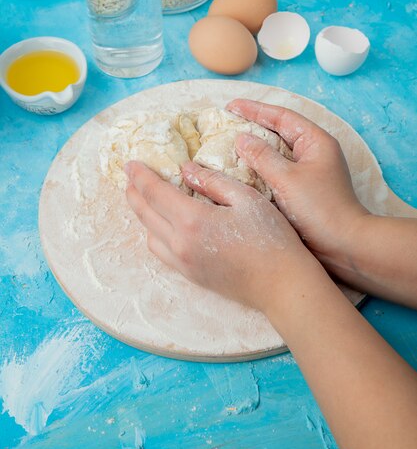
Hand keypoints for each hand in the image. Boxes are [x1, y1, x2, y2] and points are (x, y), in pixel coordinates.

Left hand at [125, 160, 319, 315]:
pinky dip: (153, 234)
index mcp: (193, 220)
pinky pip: (161, 252)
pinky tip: (161, 226)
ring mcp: (184, 263)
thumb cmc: (271, 238)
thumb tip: (186, 170)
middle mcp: (181, 243)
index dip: (140, 176)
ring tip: (143, 199)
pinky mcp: (191, 276)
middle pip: (145, 214)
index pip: (155, 193)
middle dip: (134, 193)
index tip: (130, 164)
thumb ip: (213, 181)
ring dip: (142, 215)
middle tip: (129, 177)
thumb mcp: (247, 198)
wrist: (281, 285)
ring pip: (149, 235)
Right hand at [227, 99, 368, 271]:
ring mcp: (309, 172)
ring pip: (277, 152)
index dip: (255, 110)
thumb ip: (262, 157)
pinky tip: (241, 171)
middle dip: (253, 125)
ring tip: (230, 143)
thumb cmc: (320, 209)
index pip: (282, 116)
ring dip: (255, 148)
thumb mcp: (286, 179)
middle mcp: (314, 153)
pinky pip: (277, 171)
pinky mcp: (303, 190)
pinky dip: (259, 168)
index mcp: (316, 142)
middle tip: (227, 122)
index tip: (231, 107)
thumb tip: (241, 138)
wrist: (345, 245)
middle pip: (280, 131)